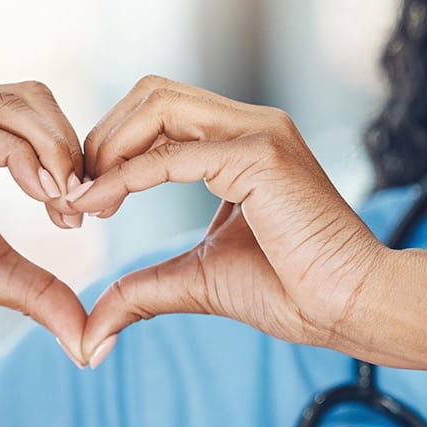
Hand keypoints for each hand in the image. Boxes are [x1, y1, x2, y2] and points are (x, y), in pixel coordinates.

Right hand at [0, 82, 90, 363]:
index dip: (71, 150)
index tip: (84, 210)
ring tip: (64, 203)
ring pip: (9, 108)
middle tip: (82, 204)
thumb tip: (91, 343)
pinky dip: (21, 159)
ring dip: (52, 152)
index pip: (33, 108)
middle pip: (29, 96)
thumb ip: (39, 290)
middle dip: (69, 146)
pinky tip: (41, 194)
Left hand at [69, 75, 390, 365]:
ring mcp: (258, 132)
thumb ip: (142, 289)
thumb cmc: (291, 292)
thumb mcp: (196, 280)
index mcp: (239, 140)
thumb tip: (91, 332)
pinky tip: (98, 204)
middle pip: (149, 94)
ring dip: (107, 148)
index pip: (155, 111)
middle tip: (75, 194)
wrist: (352, 308)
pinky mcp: (260, 156)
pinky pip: (171, 154)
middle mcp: (249, 123)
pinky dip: (125, 177)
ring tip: (85, 198)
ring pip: (156, 105)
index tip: (78, 199)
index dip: (107, 147)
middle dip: (100, 138)